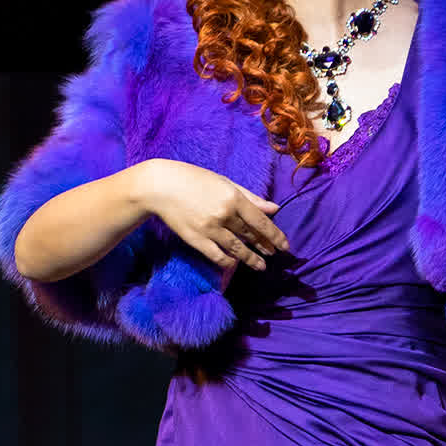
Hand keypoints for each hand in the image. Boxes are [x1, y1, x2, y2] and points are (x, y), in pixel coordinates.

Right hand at [127, 158, 291, 273]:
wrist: (160, 186)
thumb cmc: (193, 179)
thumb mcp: (224, 182)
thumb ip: (250, 196)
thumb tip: (274, 208)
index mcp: (233, 197)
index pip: (261, 221)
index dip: (275, 235)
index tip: (284, 245)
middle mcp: (224, 214)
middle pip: (250, 235)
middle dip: (264, 246)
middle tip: (274, 254)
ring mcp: (210, 229)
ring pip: (237, 249)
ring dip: (251, 259)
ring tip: (261, 266)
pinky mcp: (196, 240)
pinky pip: (217, 256)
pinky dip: (228, 261)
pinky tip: (235, 264)